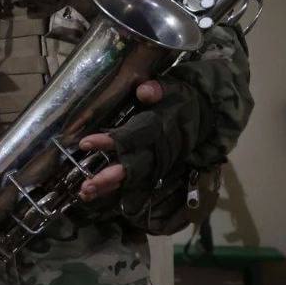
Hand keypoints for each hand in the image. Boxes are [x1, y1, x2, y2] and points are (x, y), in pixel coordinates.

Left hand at [78, 77, 208, 200]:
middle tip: (87, 186)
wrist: (201, 114)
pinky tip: (95, 196)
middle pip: (132, 167)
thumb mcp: (170, 89)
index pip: (130, 137)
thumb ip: (156, 90)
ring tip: (85, 194)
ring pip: (132, 179)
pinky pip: (135, 183)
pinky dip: (116, 190)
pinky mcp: (154, 169)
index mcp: (155, 128)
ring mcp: (155, 162)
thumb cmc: (177, 99)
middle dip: (109, 177)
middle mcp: (155, 150)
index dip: (108, 141)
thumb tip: (144, 91)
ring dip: (108, 187)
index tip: (84, 144)